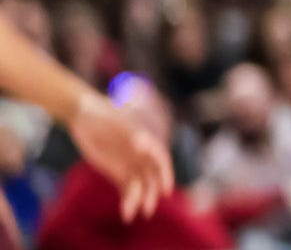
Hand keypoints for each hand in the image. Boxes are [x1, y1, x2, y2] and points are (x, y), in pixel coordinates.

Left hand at [66, 90, 171, 221]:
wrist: (85, 116)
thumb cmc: (101, 116)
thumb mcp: (114, 122)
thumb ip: (129, 133)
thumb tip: (143, 144)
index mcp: (146, 140)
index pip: (160, 160)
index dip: (165, 175)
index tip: (165, 190)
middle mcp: (141, 154)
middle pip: (151, 176)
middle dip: (151, 193)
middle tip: (147, 210)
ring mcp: (131, 163)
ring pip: (140, 185)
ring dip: (138, 200)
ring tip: (129, 215)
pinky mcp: (119, 172)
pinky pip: (126, 188)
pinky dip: (128, 200)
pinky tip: (125, 212)